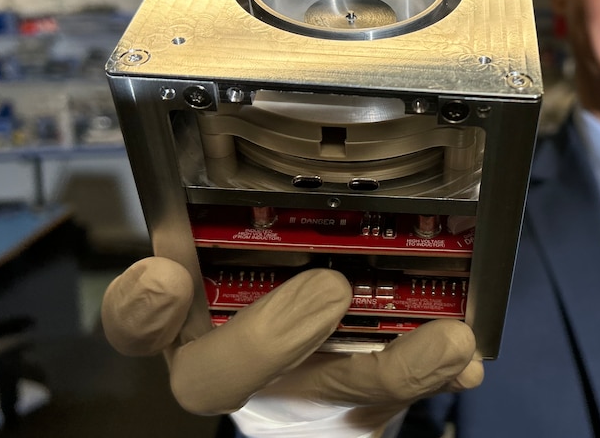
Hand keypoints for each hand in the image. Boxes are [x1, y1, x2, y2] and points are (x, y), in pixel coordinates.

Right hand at [101, 257, 482, 429]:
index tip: (168, 273)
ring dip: (387, 368)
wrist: (305, 380)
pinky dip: (430, 374)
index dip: (141, 308)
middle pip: (214, 377)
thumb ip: (264, 219)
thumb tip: (298, 188)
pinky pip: (388, 404)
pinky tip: (462, 360)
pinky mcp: (345, 412)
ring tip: (444, 341)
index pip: (137, 324)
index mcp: (194, 315)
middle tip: (328, 292)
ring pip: (319, 399)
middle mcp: (235, 363)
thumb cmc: (269, 294)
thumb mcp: (253, 244)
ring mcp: (294, 396)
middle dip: (270, 337)